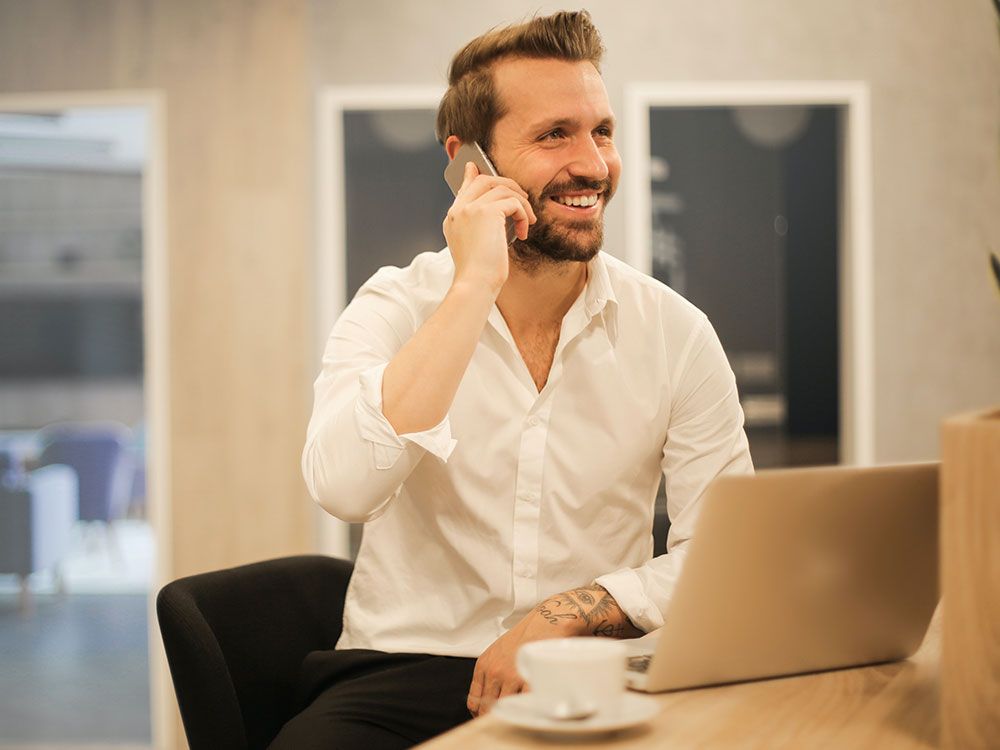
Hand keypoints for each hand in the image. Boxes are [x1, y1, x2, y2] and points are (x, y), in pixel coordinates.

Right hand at [442, 161, 535, 295]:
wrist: (475, 283)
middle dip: (507, 185)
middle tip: (522, 198)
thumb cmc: (479, 273)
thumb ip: (481, 226)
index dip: (472, 176)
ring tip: (527, 221)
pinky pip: (513, 201)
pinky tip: (523, 230)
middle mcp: (458, 210)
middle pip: (484, 180)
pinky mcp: (486, 212)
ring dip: (521, 203)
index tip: (475, 167)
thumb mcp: (476, 246)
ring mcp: (470, 208)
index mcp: (453, 218)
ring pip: (502, 188)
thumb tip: (498, 213)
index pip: (464, 188)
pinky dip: (523, 214)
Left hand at [466, 585, 641, 716]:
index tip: (488, 718)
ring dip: (513, 713)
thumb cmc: (526, 635)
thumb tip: (488, 700)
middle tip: (505, 720)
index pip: (474, 701)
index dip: (480, 714)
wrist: (548, 621)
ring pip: (506, 708)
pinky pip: (523, 704)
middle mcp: (494, 671)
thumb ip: (491, 674)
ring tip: (520, 715)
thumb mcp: (498, 651)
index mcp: (484, 665)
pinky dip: (526, 709)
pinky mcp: (529, 678)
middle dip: (495, 717)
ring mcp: (511, 676)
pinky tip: (530, 709)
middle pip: (488, 708)